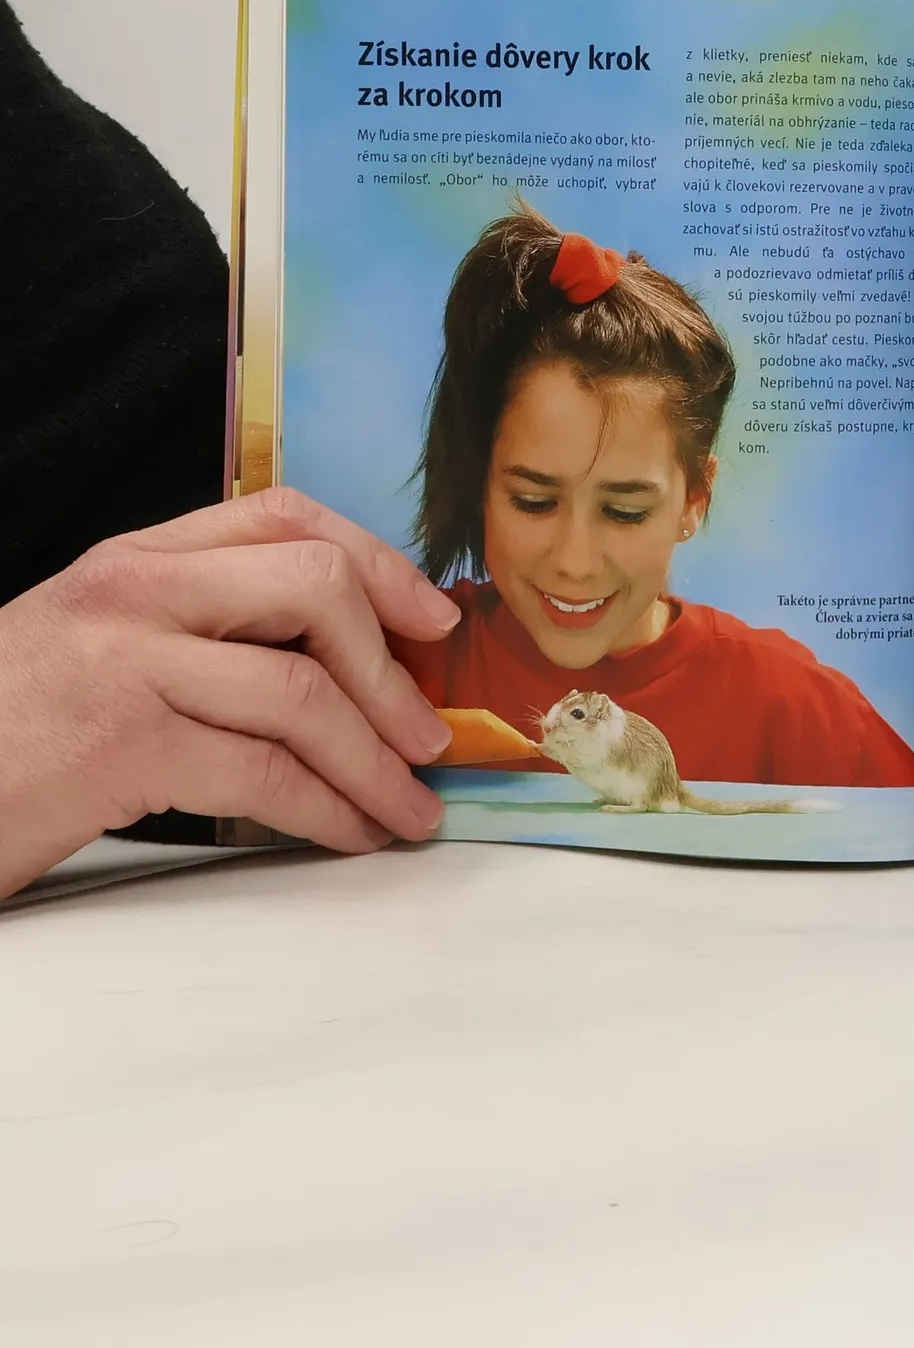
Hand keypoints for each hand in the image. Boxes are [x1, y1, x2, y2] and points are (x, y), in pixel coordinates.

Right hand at [0, 487, 460, 898]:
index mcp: (139, 558)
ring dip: (377, 763)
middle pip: (317, 589)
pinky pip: (265, 773)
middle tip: (431, 734)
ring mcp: (127, 663)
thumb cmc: (16, 729)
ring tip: (410, 808)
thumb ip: (204, 624)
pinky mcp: (121, 746)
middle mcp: (135, 592)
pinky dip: (328, 810)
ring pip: (303, 695)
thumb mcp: (102, 643)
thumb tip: (348, 660)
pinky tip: (351, 834)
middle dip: (391, 671)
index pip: (286, 517)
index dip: (380, 562)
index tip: (434, 620)